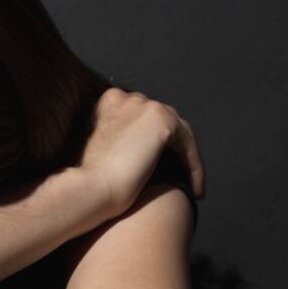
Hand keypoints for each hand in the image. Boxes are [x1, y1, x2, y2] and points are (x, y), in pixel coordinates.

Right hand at [76, 86, 205, 221]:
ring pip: (179, 132)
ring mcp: (145, 105)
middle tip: (182, 179)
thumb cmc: (92, 181)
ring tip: (191, 188)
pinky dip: (194, 167)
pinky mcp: (161, 120)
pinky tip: (196, 191)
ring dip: (187, 160)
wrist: (91, 188)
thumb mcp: (105, 152)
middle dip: (175, 150)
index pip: (143, 121)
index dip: (156, 146)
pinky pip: (187, 144)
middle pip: (164, 122)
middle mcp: (127, 97)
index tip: (162, 171)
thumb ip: (123, 142)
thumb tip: (147, 154)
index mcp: (109, 103)